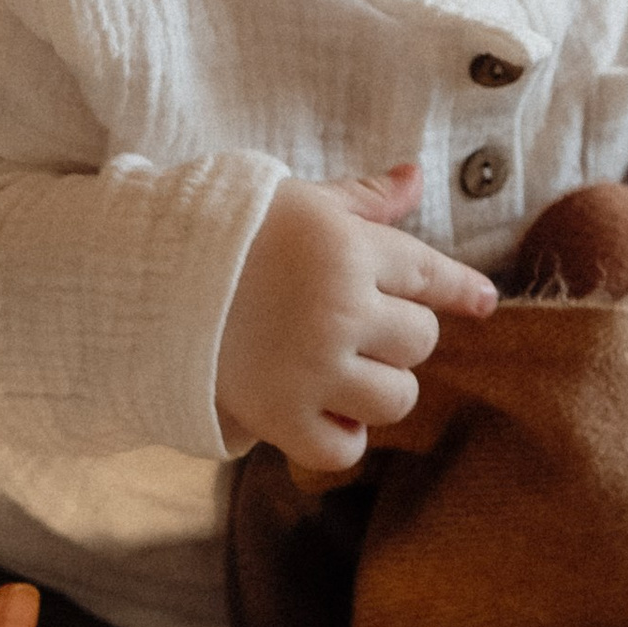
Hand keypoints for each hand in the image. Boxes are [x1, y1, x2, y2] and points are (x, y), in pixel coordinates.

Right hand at [217, 161, 496, 476]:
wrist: (143, 275)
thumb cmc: (224, 230)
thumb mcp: (298, 201)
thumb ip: (363, 198)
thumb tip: (416, 176)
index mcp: (347, 250)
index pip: (431, 275)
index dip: (463, 290)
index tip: (484, 301)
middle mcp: (339, 311)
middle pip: (420, 341)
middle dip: (400, 335)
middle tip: (358, 327)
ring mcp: (310, 369)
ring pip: (398, 398)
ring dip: (380, 389)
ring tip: (343, 373)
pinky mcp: (278, 415)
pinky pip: (343, 450)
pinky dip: (341, 438)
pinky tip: (323, 414)